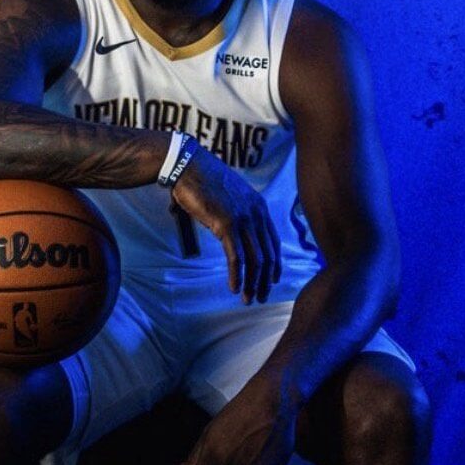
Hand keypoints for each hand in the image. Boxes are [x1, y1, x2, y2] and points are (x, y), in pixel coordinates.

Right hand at [169, 148, 281, 302]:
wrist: (189, 166)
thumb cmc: (205, 182)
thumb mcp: (231, 198)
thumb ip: (239, 214)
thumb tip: (235, 233)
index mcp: (260, 207)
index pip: (274, 242)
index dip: (275, 264)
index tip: (272, 280)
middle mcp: (256, 214)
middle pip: (268, 255)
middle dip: (265, 280)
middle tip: (261, 296)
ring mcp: (243, 219)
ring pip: (254, 259)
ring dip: (252, 283)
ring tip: (248, 298)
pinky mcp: (226, 224)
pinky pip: (236, 257)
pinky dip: (237, 275)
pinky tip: (235, 287)